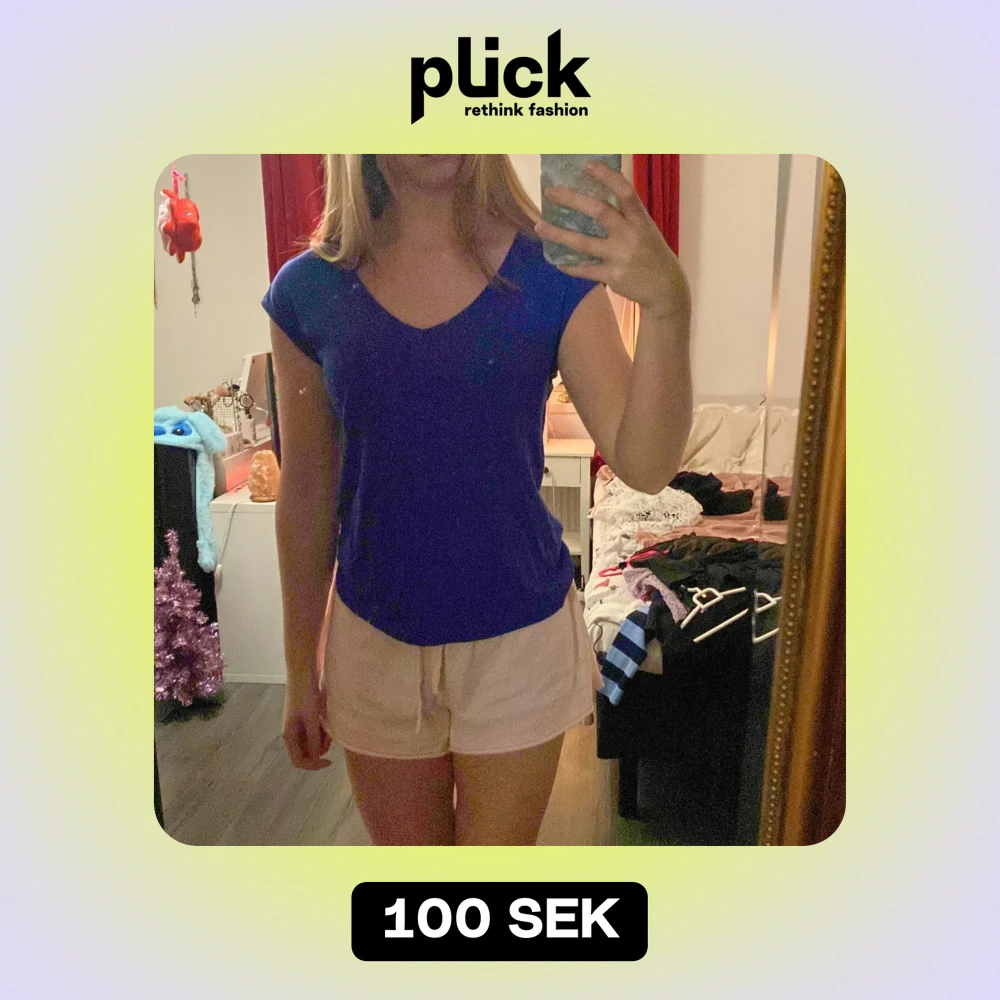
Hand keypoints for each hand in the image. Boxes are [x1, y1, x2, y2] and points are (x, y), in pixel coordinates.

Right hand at [282, 675, 332, 769]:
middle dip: (320, 749)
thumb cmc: (305, 695)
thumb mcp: (312, 719)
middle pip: (306, 752)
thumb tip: (317, 757)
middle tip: (331, 736)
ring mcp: (298, 725)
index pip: (299, 761)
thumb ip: (314, 740)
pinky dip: (323, 730)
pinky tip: (328, 721)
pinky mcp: (305, 717)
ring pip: (312, 742)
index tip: (329, 761)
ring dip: (323, 739)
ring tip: (330, 725)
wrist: (303, 673)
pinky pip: (314, 731)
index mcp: (288, 735)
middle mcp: (292, 733)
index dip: (313, 765)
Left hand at [535, 160, 689, 318]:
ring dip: (558, 234)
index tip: (588, 165)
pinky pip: (584, 269)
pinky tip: (558, 261)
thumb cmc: (651, 254)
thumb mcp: (645, 230)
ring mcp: (620, 256)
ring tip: (539, 226)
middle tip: (550, 192)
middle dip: (572, 199)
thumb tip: (591, 201)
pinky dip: (569, 266)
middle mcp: (630, 235)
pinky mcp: (612, 276)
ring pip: (583, 243)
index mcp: (640, 220)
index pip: (625, 192)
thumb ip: (624, 217)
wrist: (665, 289)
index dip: (607, 176)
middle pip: (599, 211)